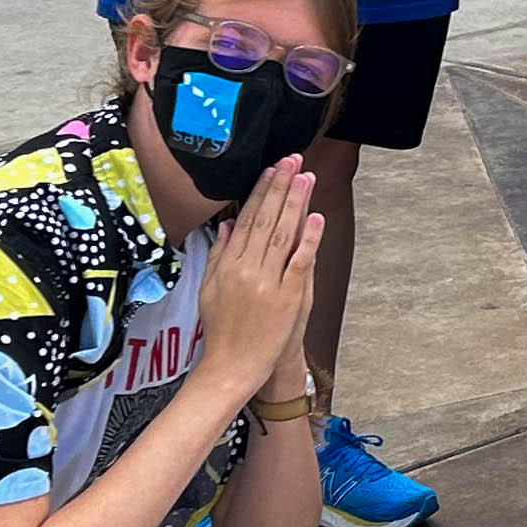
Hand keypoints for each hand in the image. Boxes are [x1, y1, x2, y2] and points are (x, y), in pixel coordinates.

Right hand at [192, 157, 326, 400]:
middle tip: (292, 160)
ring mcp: (268, 282)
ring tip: (306, 177)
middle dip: (281, 187)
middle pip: (266, 219)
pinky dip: (308, 238)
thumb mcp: (210, 289)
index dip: (261, 191)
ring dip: (296, 203)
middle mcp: (247, 268)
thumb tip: (227, 226)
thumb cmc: (222, 329)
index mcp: (228, 264)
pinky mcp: (288, 297)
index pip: (248, 218)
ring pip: (283, 234)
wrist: (232, 366)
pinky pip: (300, 262)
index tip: (272, 169)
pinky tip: (316, 217)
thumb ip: (220, 255)